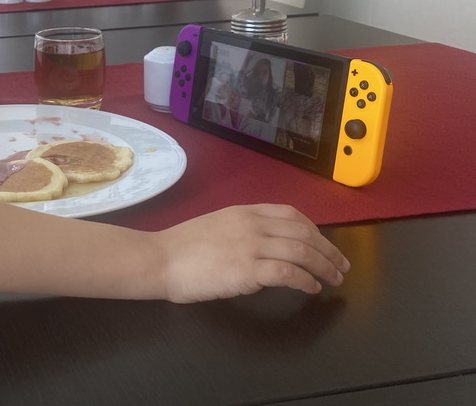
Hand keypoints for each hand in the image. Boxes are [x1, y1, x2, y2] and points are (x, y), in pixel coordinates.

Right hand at [157, 204, 348, 302]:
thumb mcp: (216, 227)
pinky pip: (288, 274)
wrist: (159, 259)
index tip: (323, 243)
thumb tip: (264, 248)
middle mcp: (251, 224)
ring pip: (301, 251)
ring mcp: (250, 246)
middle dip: (328, 249)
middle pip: (303, 232)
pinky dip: (305, 281)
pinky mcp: (248, 270)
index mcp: (244, 212)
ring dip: (324, 266)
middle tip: (341, 265)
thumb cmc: (181, 248)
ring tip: (334, 279)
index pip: (290, 214)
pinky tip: (311, 289)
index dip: (314, 229)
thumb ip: (242, 232)